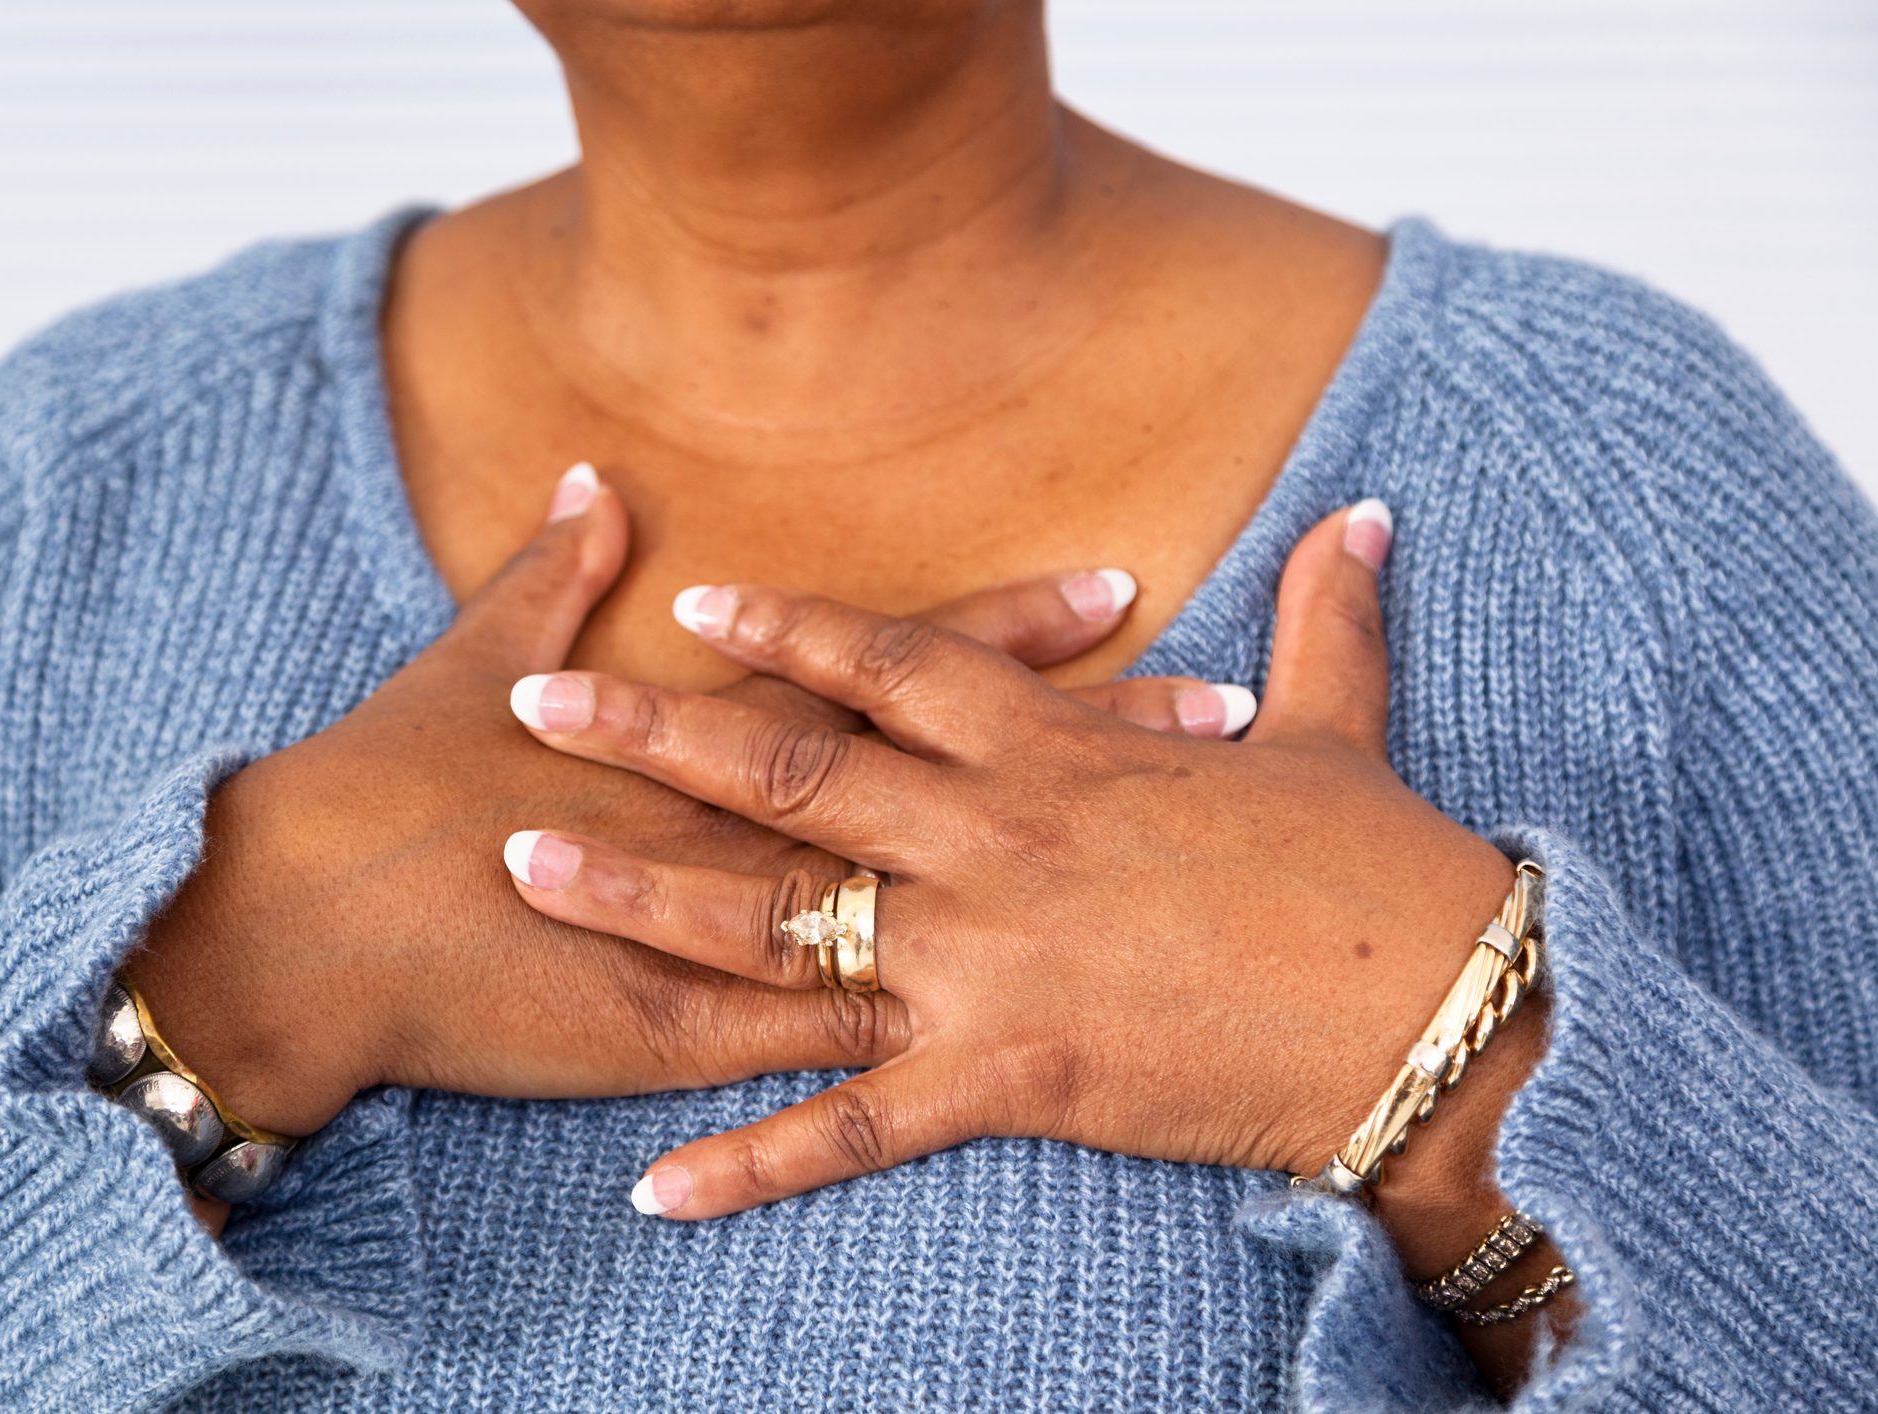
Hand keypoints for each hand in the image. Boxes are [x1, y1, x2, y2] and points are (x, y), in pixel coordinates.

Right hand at [126, 464, 1216, 1147]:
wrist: (309, 929)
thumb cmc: (386, 787)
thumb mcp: (477, 661)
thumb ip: (553, 578)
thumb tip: (587, 482)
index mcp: (717, 730)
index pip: (897, 667)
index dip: (1012, 629)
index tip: (1117, 586)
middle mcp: (755, 827)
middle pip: (959, 784)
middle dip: (1096, 752)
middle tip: (1226, 715)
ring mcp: (738, 938)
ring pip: (940, 914)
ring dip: (1065, 905)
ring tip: (1190, 883)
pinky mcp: (694, 1039)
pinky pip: (837, 1057)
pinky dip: (933, 1051)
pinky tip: (1060, 1054)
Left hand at [499, 499, 1524, 1220]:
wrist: (1437, 1020)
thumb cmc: (1384, 872)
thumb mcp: (1342, 729)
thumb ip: (1325, 621)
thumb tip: (1364, 513)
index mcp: (1058, 752)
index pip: (897, 666)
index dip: (792, 629)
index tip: (694, 605)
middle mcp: (995, 841)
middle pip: (792, 776)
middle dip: (653, 735)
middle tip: (531, 710)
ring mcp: (987, 963)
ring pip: (781, 928)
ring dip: (644, 900)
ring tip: (525, 874)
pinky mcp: (1007, 1081)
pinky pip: (850, 1126)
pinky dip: (747, 1158)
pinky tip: (650, 1183)